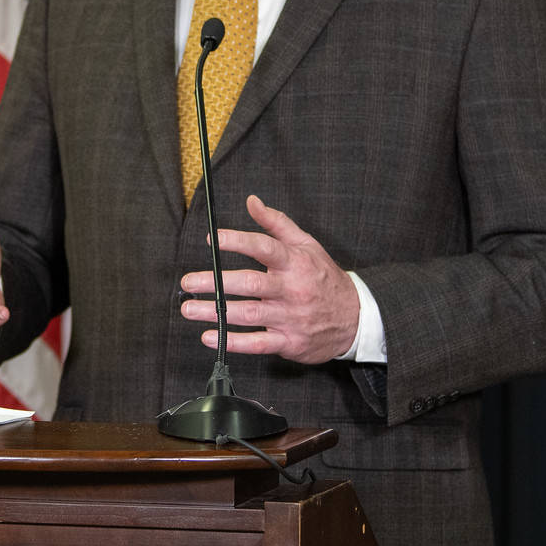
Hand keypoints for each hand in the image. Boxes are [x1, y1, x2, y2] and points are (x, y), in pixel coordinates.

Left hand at [179, 194, 358, 364]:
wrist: (356, 318)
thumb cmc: (325, 278)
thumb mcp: (307, 245)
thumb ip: (277, 224)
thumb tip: (252, 201)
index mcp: (295, 263)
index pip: (264, 248)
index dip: (237, 242)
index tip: (213, 239)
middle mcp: (292, 289)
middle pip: (250, 283)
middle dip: (216, 282)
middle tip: (189, 281)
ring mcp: (291, 317)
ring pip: (249, 314)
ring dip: (216, 312)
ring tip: (190, 309)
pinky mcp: (290, 342)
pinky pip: (259, 343)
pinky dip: (234, 342)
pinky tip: (210, 336)